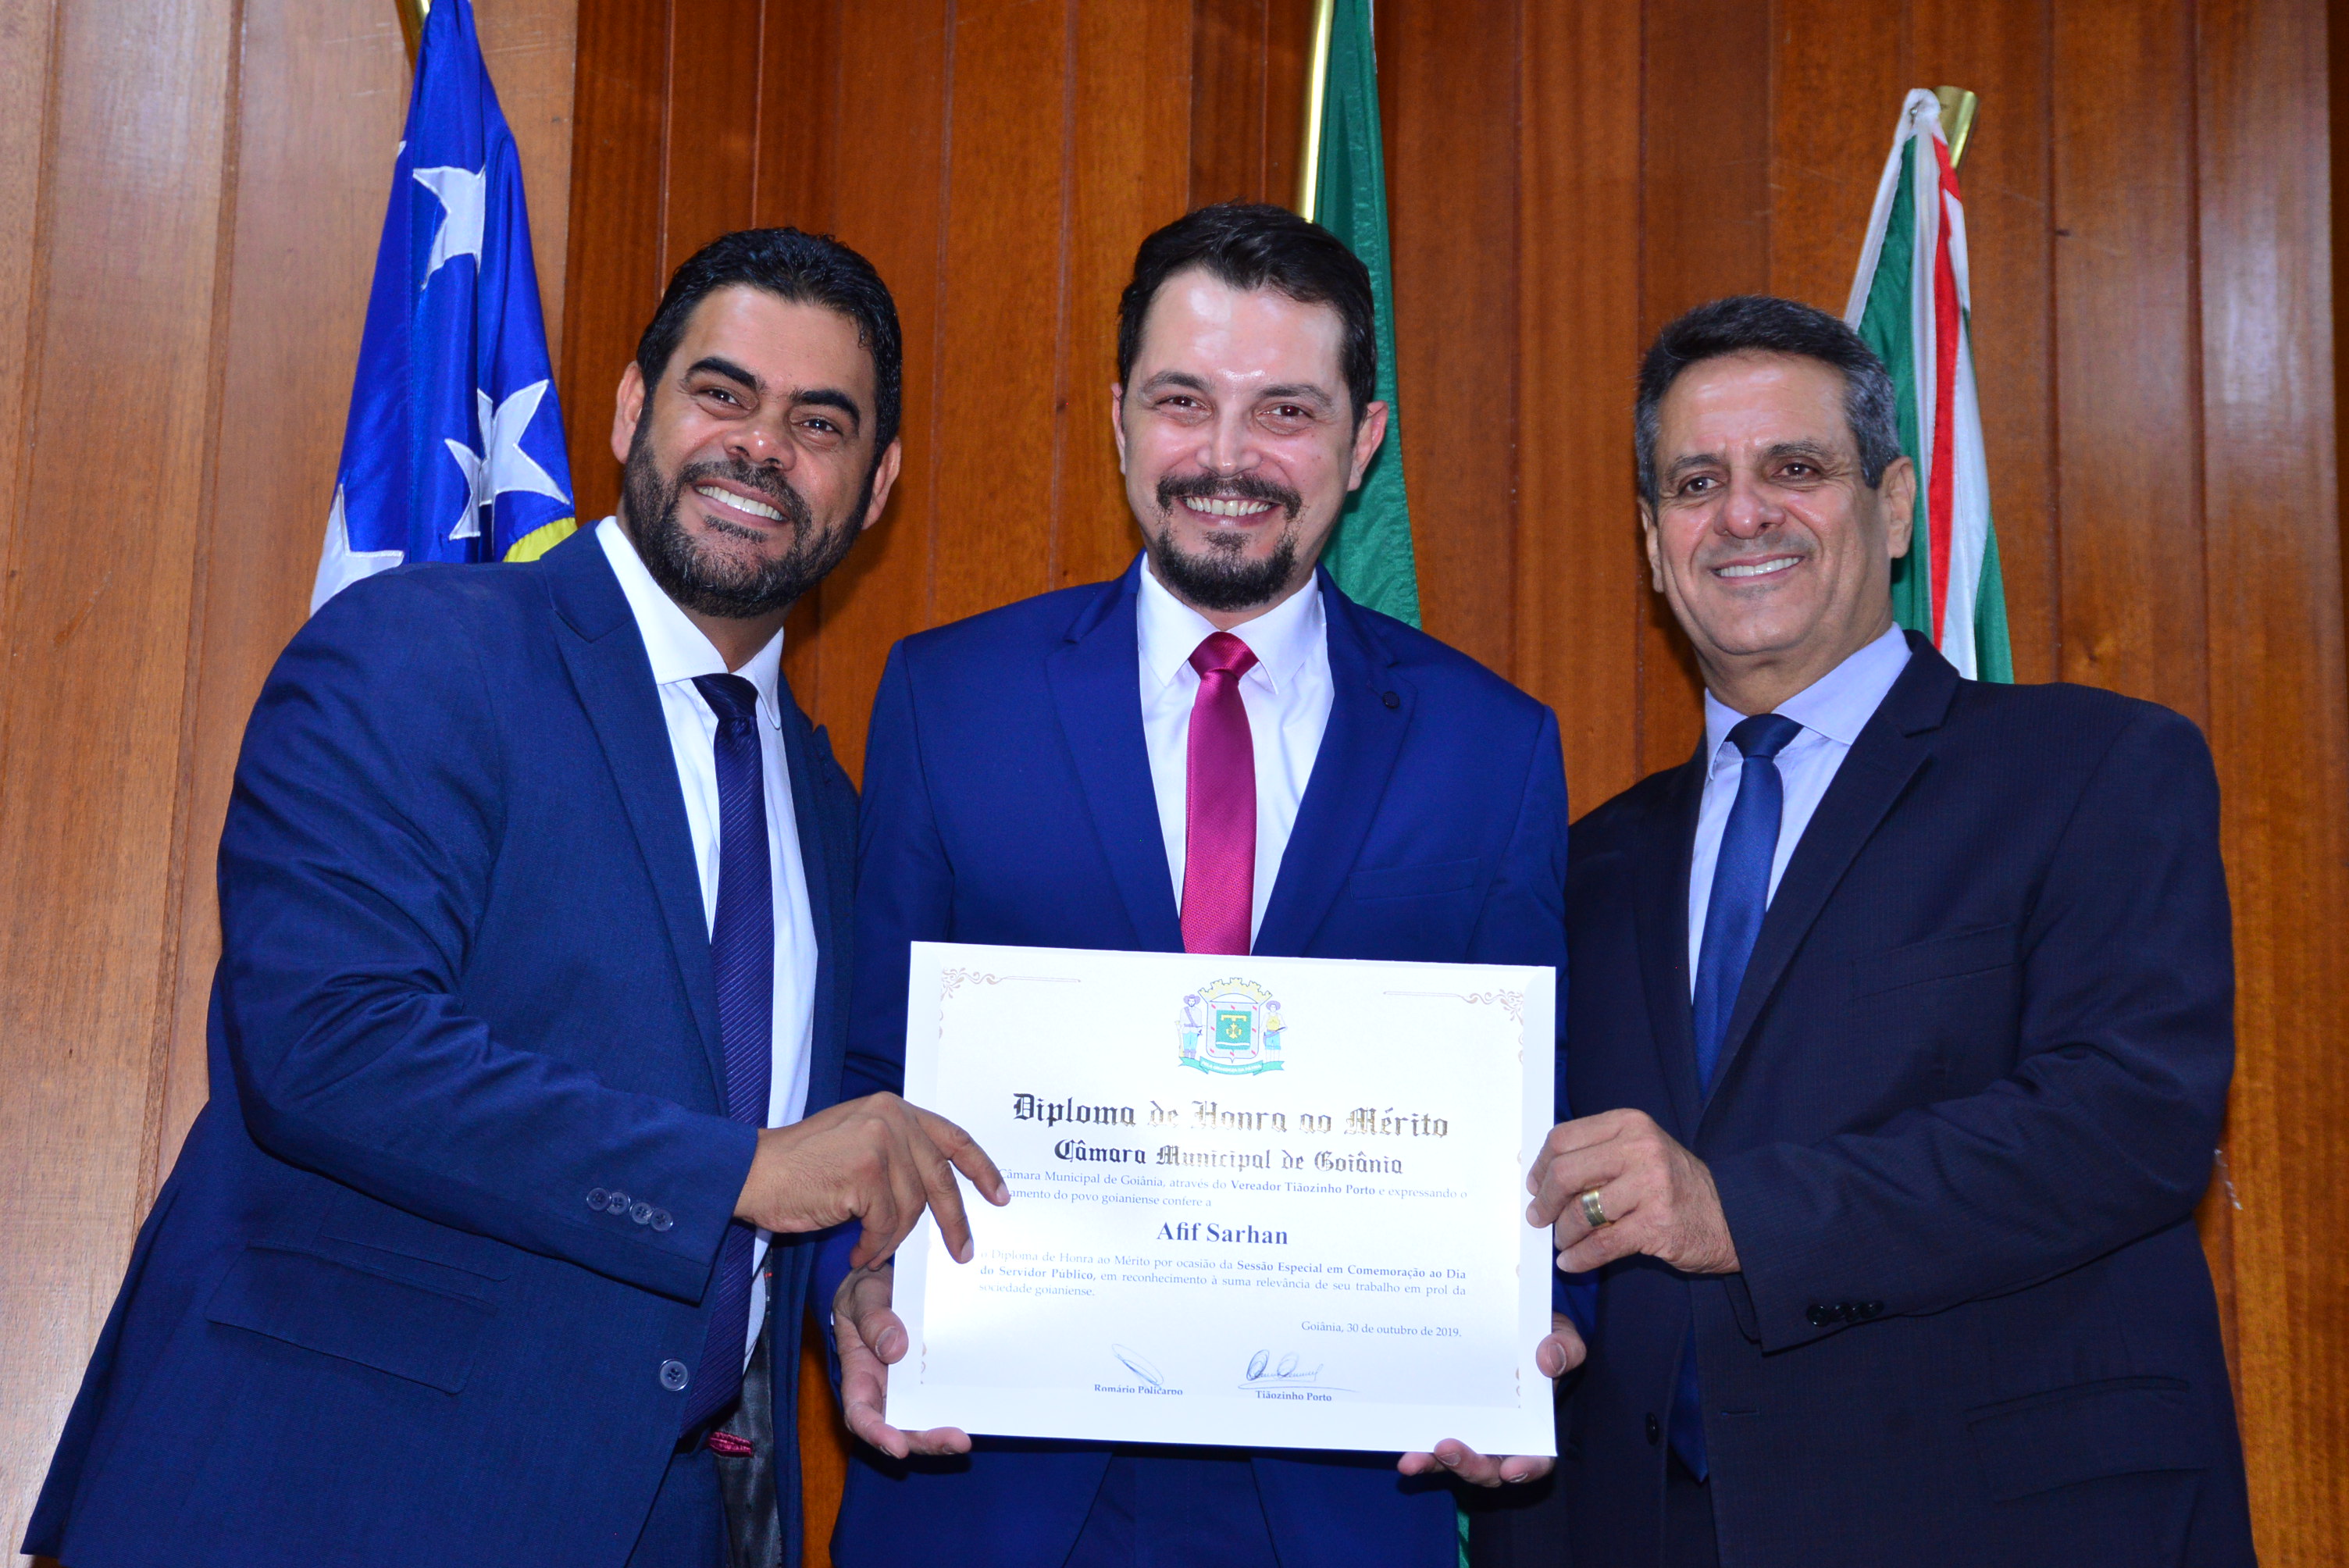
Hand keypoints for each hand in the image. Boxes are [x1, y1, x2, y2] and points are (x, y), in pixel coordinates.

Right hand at [735, 1093, 1007, 1268]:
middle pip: (940, 1178)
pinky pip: (886, 1225)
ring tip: (872, 1249)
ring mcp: (879, 1142)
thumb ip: (897, 1152)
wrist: (751, 1172)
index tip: (999, 1196)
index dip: (980, 1168)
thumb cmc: (800, 1166)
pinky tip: (857, 1250)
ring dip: (893, 1239)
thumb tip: (938, 1191)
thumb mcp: (856, 1141)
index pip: (952, 1137)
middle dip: (955, 1221)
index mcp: (893, 1108)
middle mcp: (891, 1118)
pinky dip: (874, 1245)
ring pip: (911, 1209)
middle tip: (963, 1251)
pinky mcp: (865, 1173)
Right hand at [834, 1261, 971, 1457]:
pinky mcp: (930, 1380)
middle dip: (924, 1442)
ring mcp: (908, 1388)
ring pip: (922, 1422)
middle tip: (956, 1442)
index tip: (897, 1447)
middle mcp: (883, 1390)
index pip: (860, 1414)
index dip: (876, 1434)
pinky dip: (955, 1411)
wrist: (887, 1283)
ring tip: (965, 1440)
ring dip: (941, 1436)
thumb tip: (895, 1349)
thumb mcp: (862, 1296)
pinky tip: (975, 1412)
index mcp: (858, 1375)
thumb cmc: (865, 1293)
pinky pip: (940, 1400)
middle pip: (898, 1428)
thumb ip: (873, 1320)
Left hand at [1397, 1313, 1583, 1484]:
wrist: (1506, 1319)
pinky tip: (1404, 1454)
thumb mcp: (1560, 1332)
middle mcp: (1503, 1435)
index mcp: (1536, 1423)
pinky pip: (1432, 1443)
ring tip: (1413, 1460)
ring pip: (1455, 1461)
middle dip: (1469, 1465)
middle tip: (1448, 1450)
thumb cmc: (1539, 1332)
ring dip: (1435, 1464)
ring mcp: (1471, 1430)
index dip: (1527, 1468)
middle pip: (1489, 1467)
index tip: (1511, 1470)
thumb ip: (1565, 1346)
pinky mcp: (1445, 1420)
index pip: (1537, 1458)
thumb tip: (1548, 1361)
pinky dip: (1419, 1452)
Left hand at [1528, 1108, 1737, 1275]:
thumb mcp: (1641, 1151)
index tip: (1534, 1184)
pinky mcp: (1656, 1224)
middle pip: (1565, 1173)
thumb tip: (1542, 1177)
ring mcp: (1651, 1186)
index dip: (1540, 1165)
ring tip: (1564, 1240)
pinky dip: (1579, 1257)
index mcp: (1631, 1124)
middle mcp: (1641, 1148)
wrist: (1731, 1217)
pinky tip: (1571, 1262)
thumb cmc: (1676, 1185)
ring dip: (1564, 1233)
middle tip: (1539, 1217)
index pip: (1563, 1138)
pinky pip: (1600, 1245)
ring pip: (1579, 1212)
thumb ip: (1598, 1154)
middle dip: (1544, 1201)